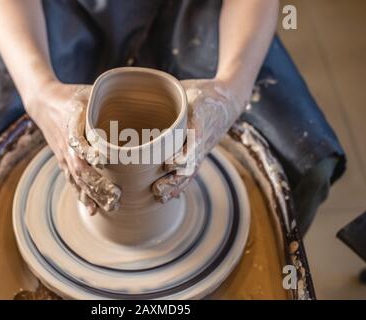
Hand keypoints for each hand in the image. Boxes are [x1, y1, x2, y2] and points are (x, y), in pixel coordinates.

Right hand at [25, 80, 120, 213]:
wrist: (43, 102)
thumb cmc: (72, 96)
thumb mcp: (88, 93)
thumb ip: (107, 101)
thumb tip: (139, 103)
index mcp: (73, 124)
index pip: (80, 144)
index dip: (91, 156)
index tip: (104, 165)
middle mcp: (67, 144)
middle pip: (80, 169)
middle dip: (97, 185)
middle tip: (117, 198)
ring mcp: (64, 155)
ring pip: (77, 179)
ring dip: (92, 195)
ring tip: (109, 209)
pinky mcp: (63, 161)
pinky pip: (72, 181)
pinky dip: (82, 196)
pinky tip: (93, 209)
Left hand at [152, 78, 246, 202]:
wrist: (227, 101)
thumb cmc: (202, 94)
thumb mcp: (187, 90)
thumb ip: (169, 95)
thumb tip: (139, 91)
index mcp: (199, 121)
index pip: (193, 143)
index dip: (182, 157)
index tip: (167, 164)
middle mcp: (202, 140)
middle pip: (190, 165)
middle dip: (173, 179)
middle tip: (156, 189)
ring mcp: (202, 150)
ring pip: (190, 172)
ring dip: (176, 186)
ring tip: (159, 196)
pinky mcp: (199, 154)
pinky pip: (192, 172)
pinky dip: (181, 184)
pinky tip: (169, 196)